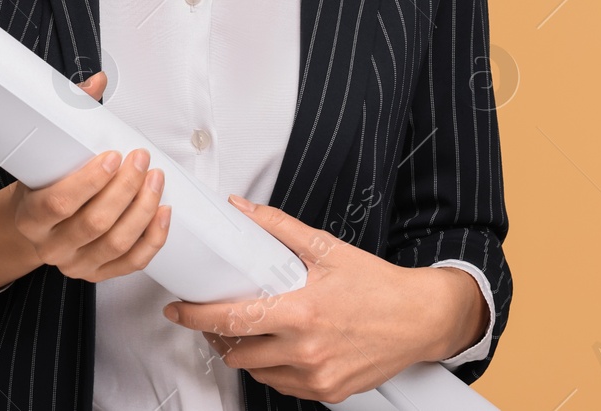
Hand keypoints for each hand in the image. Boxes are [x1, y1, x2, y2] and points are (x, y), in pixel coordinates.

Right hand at [4, 70, 172, 282]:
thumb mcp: (45, 153)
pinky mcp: (97, 274)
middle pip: (94, 223)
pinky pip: (131, 263)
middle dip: (125, 189)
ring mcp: (75, 264)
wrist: (33, 224)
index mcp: (31, 216)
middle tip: (141, 160)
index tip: (112, 156)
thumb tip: (99, 81)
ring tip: (156, 181)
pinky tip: (163, 213)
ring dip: (143, 210)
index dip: (89, 181)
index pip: (59, 203)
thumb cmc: (42, 184)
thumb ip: (71, 114)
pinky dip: (152, 239)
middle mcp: (50, 245)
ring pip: (116, 243)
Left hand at [161, 195, 447, 404]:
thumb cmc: (378, 286)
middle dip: (215, 336)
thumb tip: (241, 208)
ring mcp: (318, 376)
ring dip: (242, 353)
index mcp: (302, 313)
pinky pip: (282, 385)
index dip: (196, 317)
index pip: (231, 319)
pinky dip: (271, 368)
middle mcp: (307, 350)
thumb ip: (277, 227)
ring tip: (244, 330)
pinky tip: (276, 347)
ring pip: (256, 371)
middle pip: (236, 351)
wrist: (422, 319)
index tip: (177, 311)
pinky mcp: (329, 392)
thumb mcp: (326, 249)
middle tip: (211, 318)